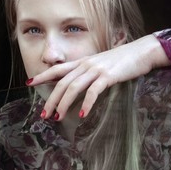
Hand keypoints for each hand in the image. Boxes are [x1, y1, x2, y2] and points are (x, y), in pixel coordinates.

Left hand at [28, 34, 169, 119]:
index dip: (42, 76)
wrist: (141, 52)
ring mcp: (96, 69)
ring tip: (57, 118)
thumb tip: (76, 86)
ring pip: (73, 87)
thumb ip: (88, 73)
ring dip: (63, 104)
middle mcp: (86, 64)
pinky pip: (93, 91)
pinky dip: (86, 103)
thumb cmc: (122, 61)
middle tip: (44, 115)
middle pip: (62, 83)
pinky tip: (82, 114)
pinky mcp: (108, 76)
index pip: (58, 69)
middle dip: (51, 100)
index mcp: (82, 62)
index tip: (29, 83)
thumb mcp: (100, 65)